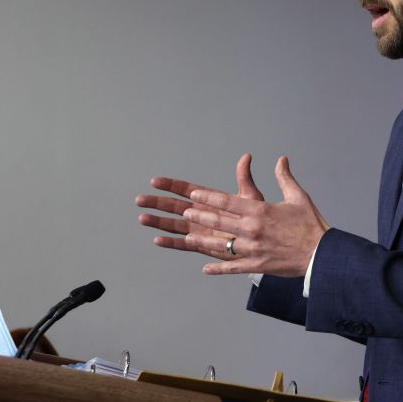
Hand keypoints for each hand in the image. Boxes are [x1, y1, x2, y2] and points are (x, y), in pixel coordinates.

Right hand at [137, 152, 263, 254]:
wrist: (263, 240)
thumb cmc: (257, 218)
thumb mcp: (250, 197)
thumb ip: (244, 178)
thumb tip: (246, 157)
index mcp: (209, 200)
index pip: (186, 190)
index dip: (171, 186)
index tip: (155, 181)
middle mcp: (201, 214)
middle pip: (174, 207)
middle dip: (157, 203)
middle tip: (140, 199)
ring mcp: (200, 230)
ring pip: (175, 225)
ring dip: (159, 222)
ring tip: (143, 218)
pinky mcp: (204, 245)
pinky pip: (184, 244)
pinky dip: (171, 243)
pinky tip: (157, 240)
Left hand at [182, 155, 328, 276]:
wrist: (321, 253)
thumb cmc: (311, 224)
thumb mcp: (298, 197)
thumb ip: (285, 178)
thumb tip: (281, 160)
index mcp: (261, 211)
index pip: (227, 202)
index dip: (208, 198)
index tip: (194, 195)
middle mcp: (253, 229)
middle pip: (219, 222)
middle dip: (200, 217)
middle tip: (185, 213)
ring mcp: (254, 248)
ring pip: (222, 244)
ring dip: (203, 241)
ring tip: (189, 237)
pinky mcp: (257, 264)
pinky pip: (233, 267)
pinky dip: (218, 268)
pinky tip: (206, 268)